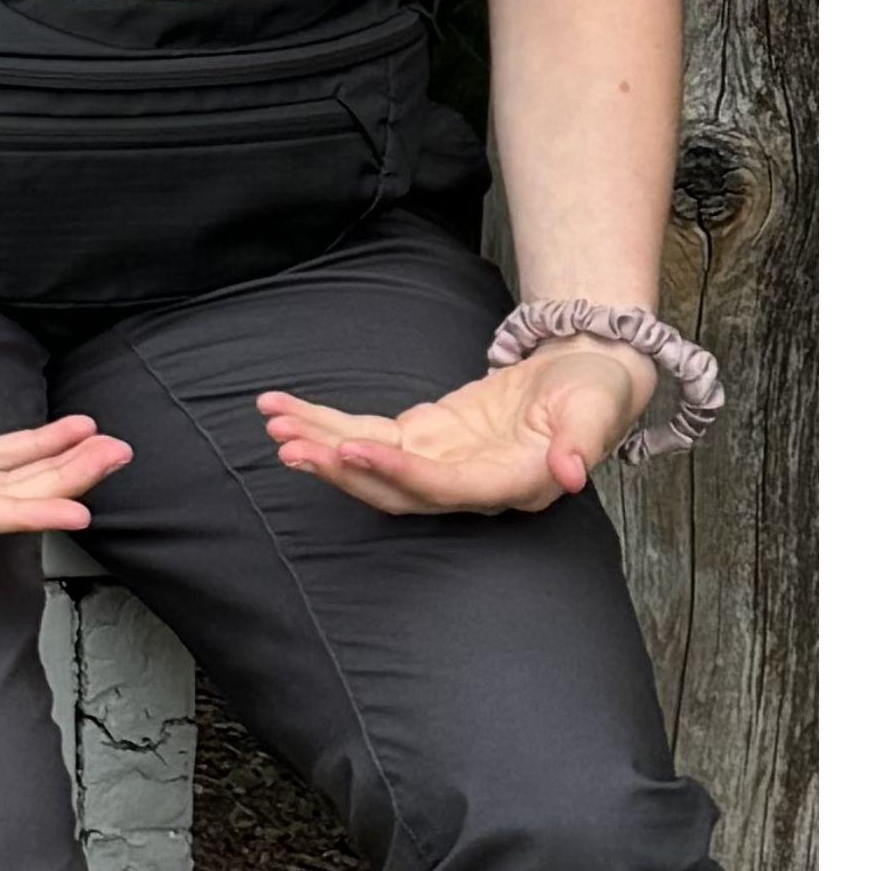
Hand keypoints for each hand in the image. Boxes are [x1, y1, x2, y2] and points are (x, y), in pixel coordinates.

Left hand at [253, 334, 652, 515]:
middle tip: (288, 443)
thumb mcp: (598, 408)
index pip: (446, 488)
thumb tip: (571, 475)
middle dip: (339, 469)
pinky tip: (286, 412)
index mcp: (512, 483)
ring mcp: (440, 464)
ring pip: (371, 466)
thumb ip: (583, 443)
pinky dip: (326, 425)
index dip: (398, 473)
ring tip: (273, 424)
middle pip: (393, 489)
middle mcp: (468, 485)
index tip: (349, 449)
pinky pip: (367, 436)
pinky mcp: (424, 439)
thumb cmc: (595, 393)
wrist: (582, 381)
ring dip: (320, 447)